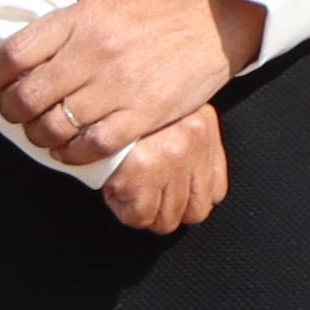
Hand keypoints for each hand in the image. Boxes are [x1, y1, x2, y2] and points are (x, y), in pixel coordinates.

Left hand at [0, 0, 261, 165]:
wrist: (209, 18)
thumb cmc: (149, 13)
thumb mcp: (98, 7)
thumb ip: (61, 33)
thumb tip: (20, 62)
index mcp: (77, 20)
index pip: (14, 54)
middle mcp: (93, 52)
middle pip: (27, 97)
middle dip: (13, 112)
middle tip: (17, 113)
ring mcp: (117, 85)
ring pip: (54, 127)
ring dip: (39, 136)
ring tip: (43, 133)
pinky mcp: (142, 113)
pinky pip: (92, 146)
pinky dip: (72, 154)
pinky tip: (70, 149)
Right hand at [101, 107, 229, 232]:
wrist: (93, 90)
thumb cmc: (125, 102)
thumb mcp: (169, 111)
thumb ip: (183, 141)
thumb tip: (186, 183)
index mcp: (202, 127)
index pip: (216, 190)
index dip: (191, 198)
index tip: (173, 195)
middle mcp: (191, 143)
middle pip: (196, 211)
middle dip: (170, 210)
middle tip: (149, 196)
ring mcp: (168, 159)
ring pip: (167, 220)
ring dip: (147, 212)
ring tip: (131, 191)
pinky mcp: (139, 173)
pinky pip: (139, 217)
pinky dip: (125, 211)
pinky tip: (116, 189)